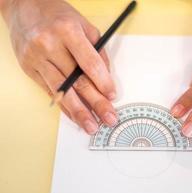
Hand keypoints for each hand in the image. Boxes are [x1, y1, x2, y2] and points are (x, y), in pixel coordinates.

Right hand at [2, 0, 117, 133]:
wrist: (23, 6)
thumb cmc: (58, 15)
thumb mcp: (85, 25)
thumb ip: (98, 51)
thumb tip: (106, 78)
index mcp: (68, 31)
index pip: (89, 63)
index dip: (103, 82)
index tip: (112, 96)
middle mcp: (49, 45)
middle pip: (77, 81)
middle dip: (95, 103)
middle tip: (109, 118)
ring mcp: (36, 58)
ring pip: (61, 91)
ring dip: (78, 112)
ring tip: (91, 126)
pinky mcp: (29, 68)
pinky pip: (50, 92)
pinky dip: (64, 106)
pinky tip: (75, 116)